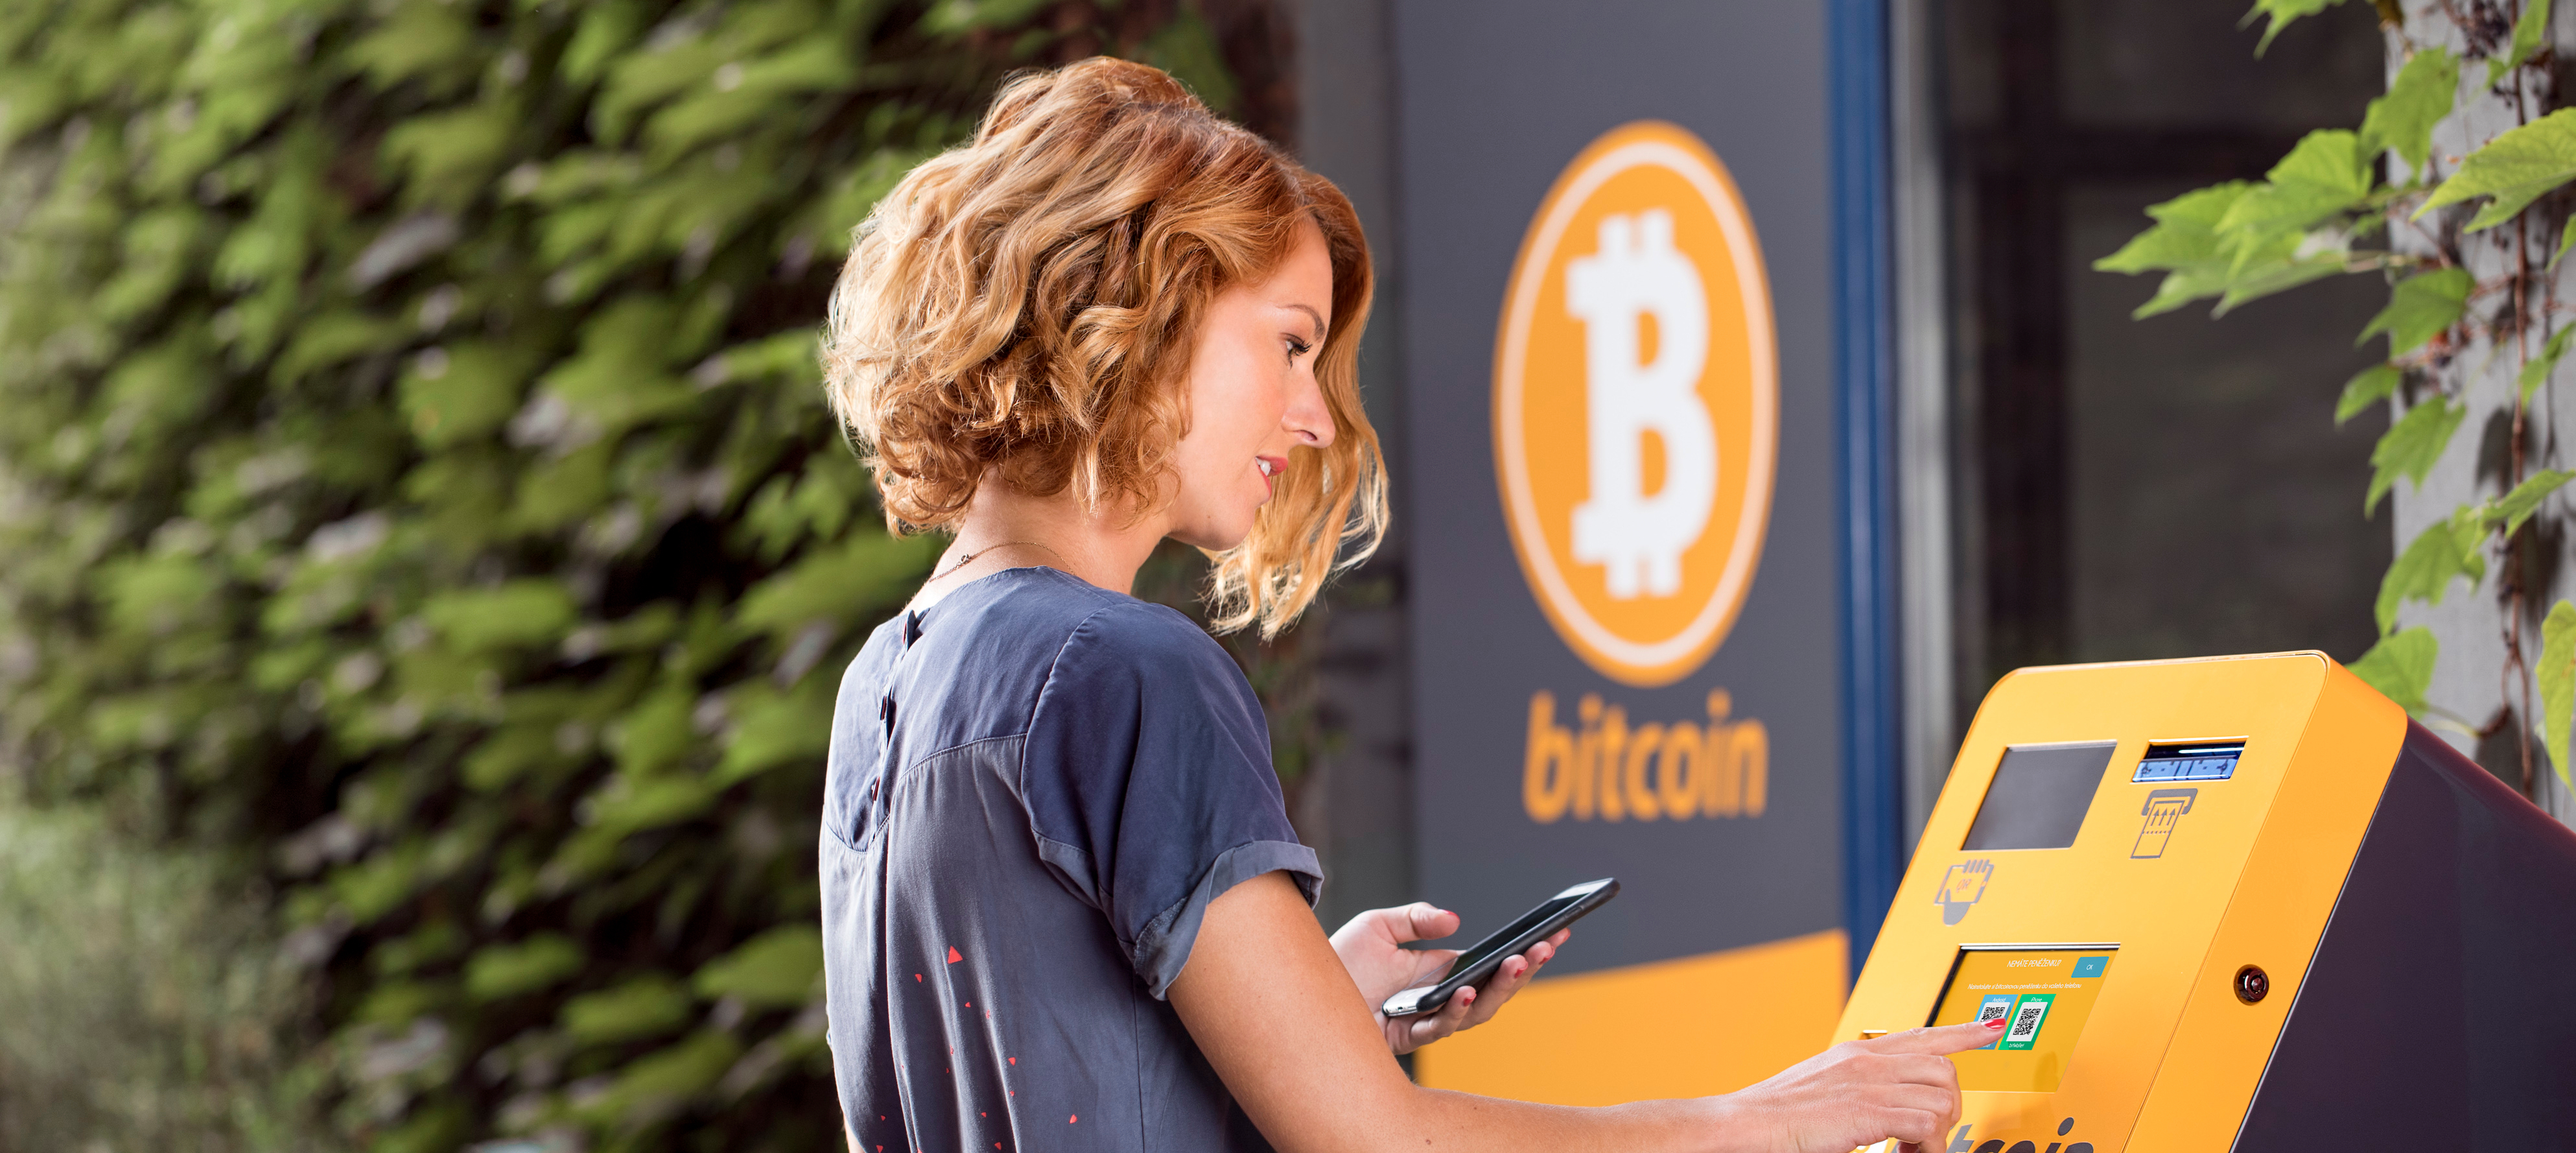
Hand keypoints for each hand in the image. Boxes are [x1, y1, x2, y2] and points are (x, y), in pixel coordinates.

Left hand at [1326, 902, 1569, 1054]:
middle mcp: (1441, 997)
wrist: (1300, 990)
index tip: (1557, 931)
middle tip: (1547, 946)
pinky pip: (1439, 1027)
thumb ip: (1418, 919)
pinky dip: (1455, 1009)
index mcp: (1442, 971)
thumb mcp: (1380, 925)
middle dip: (1525, 970)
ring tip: (1517, 963)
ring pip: (1477, 1013)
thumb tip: (1456, 922)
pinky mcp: (1407, 1036)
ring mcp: (1427, 1019)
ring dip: (1500, 989)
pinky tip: (1463, 989)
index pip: (1494, 963)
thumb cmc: (1340, 960)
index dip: (1526, 951)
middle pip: (1496, 990)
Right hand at [1704, 1019, 2001, 1152]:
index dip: (1964, 1032)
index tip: (1991, 1030)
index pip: (1923, 1033)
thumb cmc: (1775, 1117)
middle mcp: (1866, 1059)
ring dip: (1938, 1130)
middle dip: (1949, 1105)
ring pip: (1942, 1095)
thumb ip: (1859, 1086)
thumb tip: (1889, 1106)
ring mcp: (1867, 1082)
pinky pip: (1927, 1124)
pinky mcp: (1866, 1109)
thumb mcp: (1824, 1088)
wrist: (1740, 1125)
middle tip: (1928, 1135)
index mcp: (1857, 1052)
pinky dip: (1925, 1146)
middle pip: (1944, 1068)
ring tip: (1911, 1149)